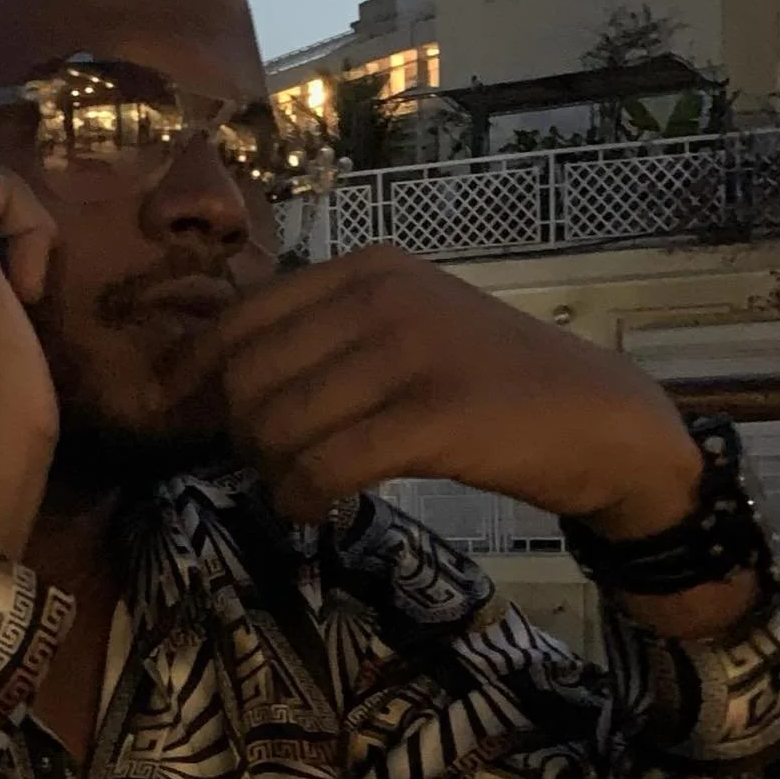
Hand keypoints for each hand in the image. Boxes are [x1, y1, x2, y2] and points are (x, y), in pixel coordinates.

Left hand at [178, 246, 701, 538]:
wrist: (597, 419)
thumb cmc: (490, 383)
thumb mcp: (406, 331)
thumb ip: (326, 338)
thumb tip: (219, 379)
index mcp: (367, 268)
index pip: (242, 317)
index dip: (195, 373)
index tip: (181, 413)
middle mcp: (383, 296)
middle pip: (248, 375)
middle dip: (239, 432)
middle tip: (266, 464)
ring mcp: (410, 352)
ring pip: (279, 423)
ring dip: (270, 472)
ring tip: (295, 489)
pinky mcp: (433, 416)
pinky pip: (323, 465)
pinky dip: (300, 498)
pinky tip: (312, 510)